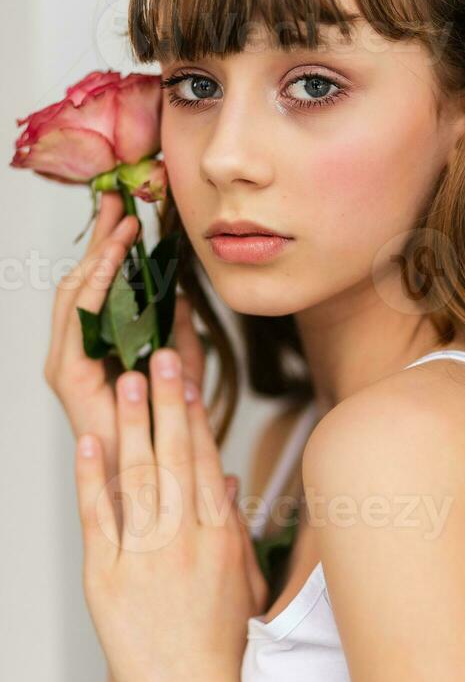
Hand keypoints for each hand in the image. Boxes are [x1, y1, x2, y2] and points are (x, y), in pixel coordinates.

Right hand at [44, 191, 205, 531]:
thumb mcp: (180, 366)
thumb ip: (177, 330)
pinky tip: (112, 259)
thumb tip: (178, 290)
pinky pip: (79, 319)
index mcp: (98, 347)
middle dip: (100, 241)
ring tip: (121, 224)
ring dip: (99, 255)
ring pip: (74, 295)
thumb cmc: (171, 427)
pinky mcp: (70, 376)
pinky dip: (94, 285)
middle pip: (80, 282)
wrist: (162, 477)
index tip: (130, 214)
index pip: (98, 287)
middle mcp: (75, 352)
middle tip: (118, 203)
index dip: (112, 249)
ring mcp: (68, 362)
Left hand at [73, 345, 268, 681]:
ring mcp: (144, 555)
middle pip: (175, 456)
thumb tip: (231, 478)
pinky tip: (88, 443)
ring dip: (131, 425)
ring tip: (126, 382)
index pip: (206, 460)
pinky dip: (92, 477)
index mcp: (219, 534)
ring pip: (138, 476)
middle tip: (160, 358)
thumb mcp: (243, 576)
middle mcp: (184, 537)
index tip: (188, 380)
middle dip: (167, 402)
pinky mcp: (106, 576)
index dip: (196, 415)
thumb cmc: (222, 637)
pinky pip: (99, 517)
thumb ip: (236, 522)